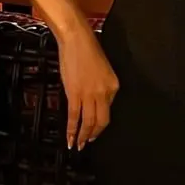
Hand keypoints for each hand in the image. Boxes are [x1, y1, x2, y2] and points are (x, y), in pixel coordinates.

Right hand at [58, 26, 119, 149]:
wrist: (76, 39)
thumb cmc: (88, 50)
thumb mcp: (103, 70)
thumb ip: (102, 87)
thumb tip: (94, 101)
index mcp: (113, 86)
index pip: (109, 109)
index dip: (101, 120)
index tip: (95, 127)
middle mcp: (104, 92)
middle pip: (101, 121)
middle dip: (94, 134)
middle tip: (88, 142)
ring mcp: (89, 94)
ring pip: (88, 122)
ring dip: (83, 136)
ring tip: (78, 145)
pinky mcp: (75, 94)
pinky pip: (74, 116)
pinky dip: (72, 130)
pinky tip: (70, 137)